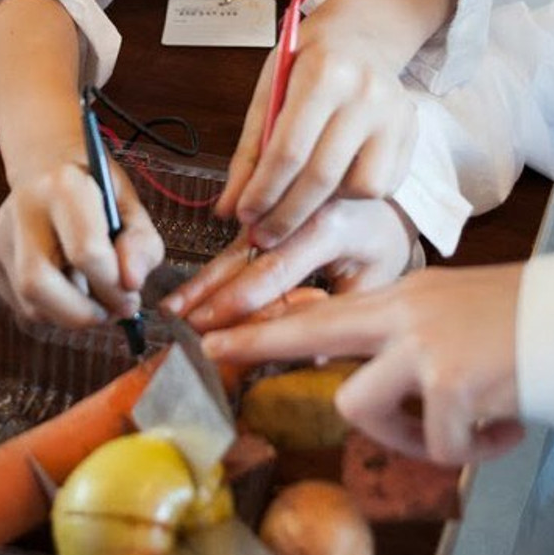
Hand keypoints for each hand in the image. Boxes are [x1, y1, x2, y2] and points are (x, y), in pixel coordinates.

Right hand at [0, 157, 163, 327]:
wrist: (48, 167)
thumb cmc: (96, 191)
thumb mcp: (131, 206)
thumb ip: (142, 244)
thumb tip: (130, 284)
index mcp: (62, 187)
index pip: (86, 253)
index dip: (113, 286)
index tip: (130, 295)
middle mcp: (21, 209)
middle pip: (37, 285)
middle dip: (80, 313)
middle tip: (109, 312)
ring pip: (29, 305)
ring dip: (69, 315)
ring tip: (91, 295)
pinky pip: (22, 307)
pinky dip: (53, 310)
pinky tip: (66, 287)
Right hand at [163, 196, 422, 331]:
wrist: (383, 200)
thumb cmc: (380, 245)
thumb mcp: (376, 278)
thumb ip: (342, 310)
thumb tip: (310, 354)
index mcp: (328, 225)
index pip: (275, 269)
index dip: (239, 301)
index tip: (211, 328)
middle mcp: (294, 211)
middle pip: (242, 258)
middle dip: (207, 294)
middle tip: (177, 323)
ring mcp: (275, 210)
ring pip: (231, 251)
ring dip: (200, 284)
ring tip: (169, 311)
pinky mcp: (263, 216)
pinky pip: (234, 246)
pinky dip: (210, 273)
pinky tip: (186, 294)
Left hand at [201, 265, 527, 467]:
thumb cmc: (544, 327)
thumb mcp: (467, 319)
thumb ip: (420, 343)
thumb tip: (393, 390)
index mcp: (412, 296)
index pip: (326, 309)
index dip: (270, 324)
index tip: (221, 330)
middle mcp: (409, 312)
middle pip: (312, 329)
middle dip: (258, 342)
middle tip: (213, 349)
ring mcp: (424, 344)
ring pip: (360, 405)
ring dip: (406, 437)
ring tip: (463, 434)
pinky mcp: (448, 381)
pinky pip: (434, 442)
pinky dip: (472, 451)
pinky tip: (507, 430)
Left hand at [216, 33, 417, 246]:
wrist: (361, 36)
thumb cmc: (307, 63)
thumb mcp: (269, 90)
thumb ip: (250, 151)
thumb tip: (228, 207)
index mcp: (324, 73)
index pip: (289, 150)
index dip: (263, 192)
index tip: (243, 216)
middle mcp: (367, 93)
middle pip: (322, 176)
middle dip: (287, 215)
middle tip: (264, 235)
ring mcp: (396, 114)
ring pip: (360, 189)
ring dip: (327, 205)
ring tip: (302, 198)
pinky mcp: (412, 133)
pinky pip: (383, 186)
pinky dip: (353, 195)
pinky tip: (334, 183)